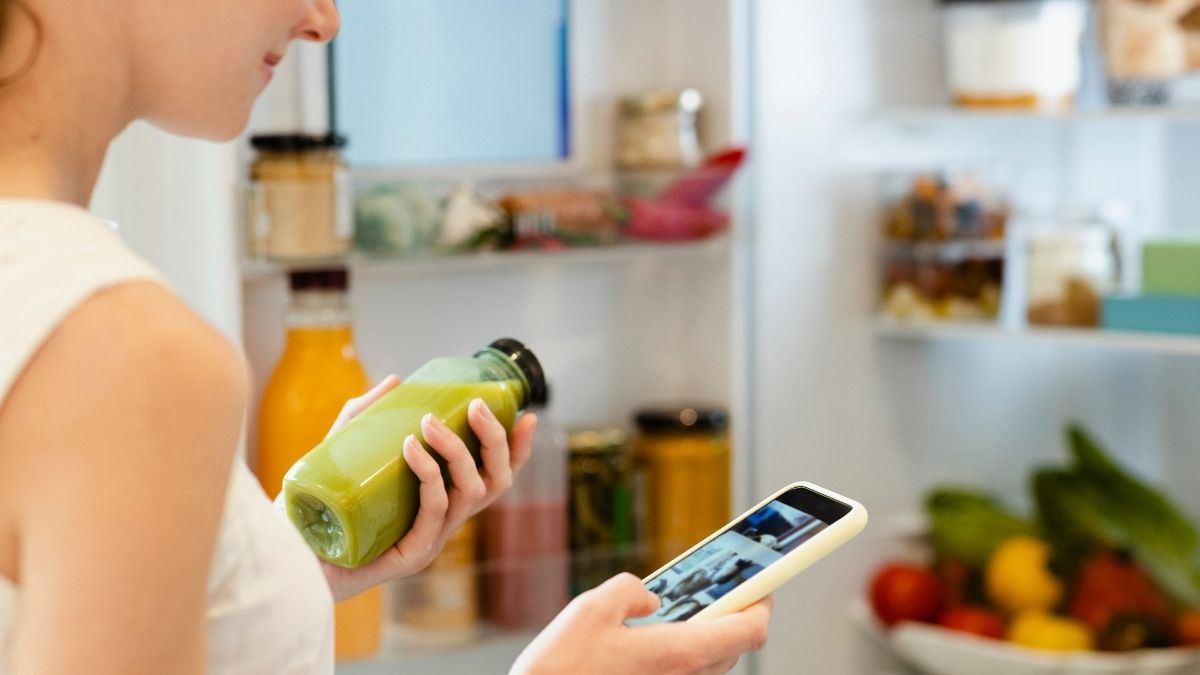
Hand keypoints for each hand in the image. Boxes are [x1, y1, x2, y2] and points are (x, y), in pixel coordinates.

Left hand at [278, 375, 537, 601]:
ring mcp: (430, 541)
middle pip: (495, 484)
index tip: (525, 415)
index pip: (494, 476)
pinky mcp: (411, 555)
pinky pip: (435, 510)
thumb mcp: (345, 451)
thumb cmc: (315, 507)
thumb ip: (368, 416)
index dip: (517, 450)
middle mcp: (444, 522)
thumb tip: (397, 379)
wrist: (285, 553)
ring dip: (456, 450)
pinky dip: (429, 475)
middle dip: (495, 441)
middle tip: (476, 406)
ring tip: (428, 421)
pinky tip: (411, 449)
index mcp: (441, 502)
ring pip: (470, 493)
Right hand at [511, 573, 771, 674]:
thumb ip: (629, 591)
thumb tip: (648, 597)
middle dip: (732, 617)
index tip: (763, 583)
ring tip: (685, 611)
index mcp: (679, 653)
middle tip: (721, 591)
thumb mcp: (591, 609)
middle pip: (732, 649)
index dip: (763, 603)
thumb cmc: (561, 670)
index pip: (750, 631)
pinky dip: (680, 658)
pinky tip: (652, 642)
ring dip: (705, 638)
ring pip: (707, 666)